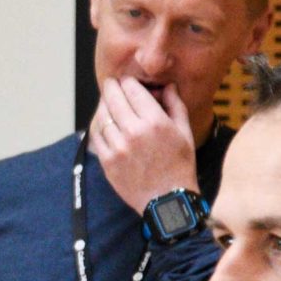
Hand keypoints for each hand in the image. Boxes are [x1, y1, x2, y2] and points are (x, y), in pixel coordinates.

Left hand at [89, 76, 197, 213]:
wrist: (166, 199)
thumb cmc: (180, 165)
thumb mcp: (185, 132)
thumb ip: (175, 105)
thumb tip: (167, 85)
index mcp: (155, 121)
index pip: (132, 89)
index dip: (127, 81)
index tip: (127, 81)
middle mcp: (134, 131)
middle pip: (113, 98)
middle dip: (112, 87)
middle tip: (112, 84)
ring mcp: (117, 146)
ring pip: (102, 115)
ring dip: (103, 105)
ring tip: (107, 102)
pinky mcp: (107, 160)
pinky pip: (96, 135)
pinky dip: (98, 125)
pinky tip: (104, 122)